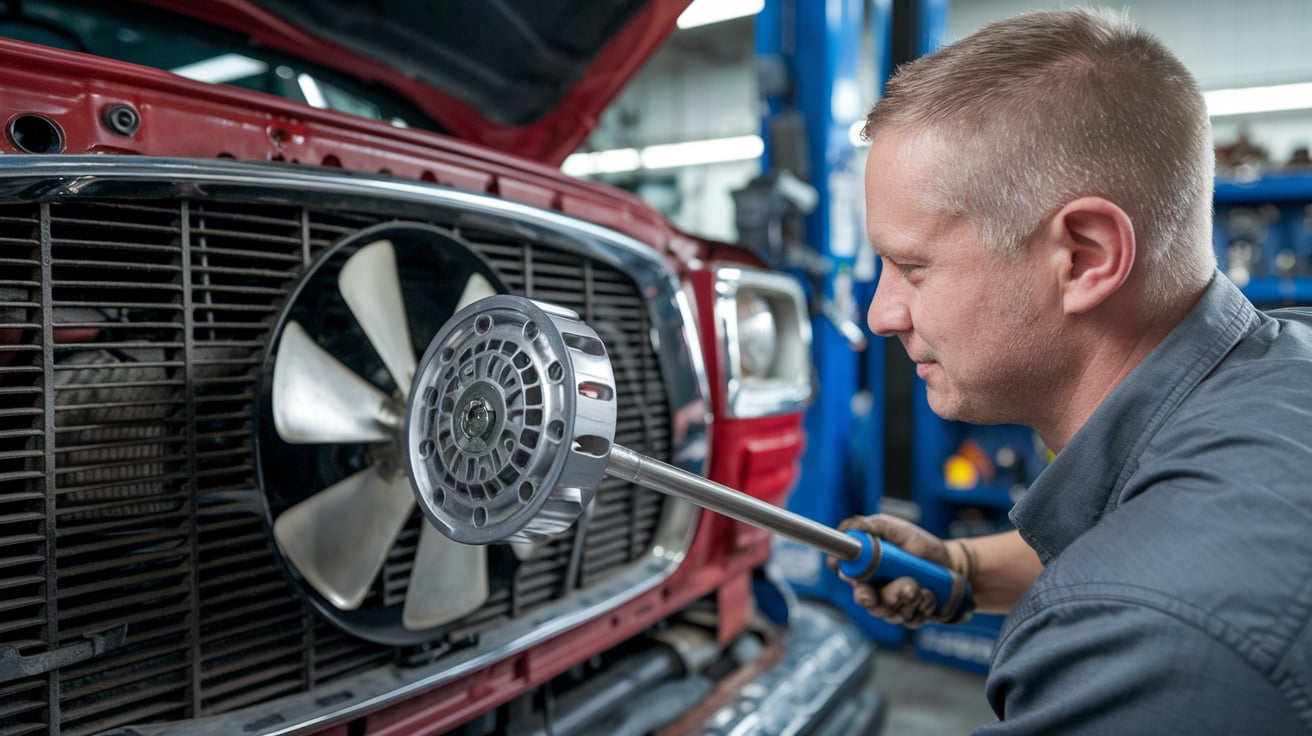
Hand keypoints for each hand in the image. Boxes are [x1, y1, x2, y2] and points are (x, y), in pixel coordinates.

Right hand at [828, 514, 974, 626]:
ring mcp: (890, 605)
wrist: (949, 561)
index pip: (847, 575)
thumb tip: (847, 529)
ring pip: (889, 612)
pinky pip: (909, 620)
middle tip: (907, 586)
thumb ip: (869, 526)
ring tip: (922, 585)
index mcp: (865, 567)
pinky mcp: (908, 617)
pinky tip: (930, 594)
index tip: (858, 580)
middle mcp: (873, 589)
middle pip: (865, 600)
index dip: (850, 578)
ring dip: (909, 598)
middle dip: (886, 596)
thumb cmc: (919, 544)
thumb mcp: (895, 529)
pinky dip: (922, 606)